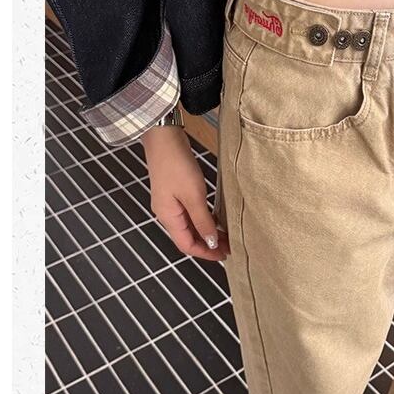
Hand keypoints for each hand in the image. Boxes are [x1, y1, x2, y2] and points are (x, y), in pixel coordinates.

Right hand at [142, 124, 229, 261]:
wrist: (163, 138)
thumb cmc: (176, 165)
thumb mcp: (194, 195)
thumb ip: (203, 220)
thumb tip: (211, 242)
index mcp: (168, 217)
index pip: (186, 245)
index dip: (205, 253)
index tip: (224, 255)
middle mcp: (167, 213)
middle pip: (188, 237)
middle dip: (209, 244)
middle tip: (230, 246)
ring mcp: (170, 203)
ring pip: (190, 225)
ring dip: (208, 232)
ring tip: (227, 235)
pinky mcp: (175, 192)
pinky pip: (190, 213)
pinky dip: (204, 219)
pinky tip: (216, 219)